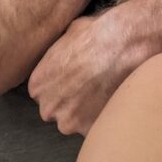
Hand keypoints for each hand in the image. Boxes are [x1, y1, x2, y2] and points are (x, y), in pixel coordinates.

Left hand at [28, 8, 137, 135]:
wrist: (123, 47)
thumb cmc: (96, 34)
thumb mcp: (69, 33)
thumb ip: (61, 51)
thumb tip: (67, 48)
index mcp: (38, 83)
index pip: (43, 92)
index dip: (59, 85)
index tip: (73, 78)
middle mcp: (48, 106)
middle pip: (55, 109)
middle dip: (68, 102)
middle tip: (88, 86)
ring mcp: (68, 121)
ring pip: (73, 121)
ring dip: (84, 112)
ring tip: (103, 93)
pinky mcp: (89, 129)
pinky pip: (93, 127)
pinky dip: (101, 116)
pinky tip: (112, 99)